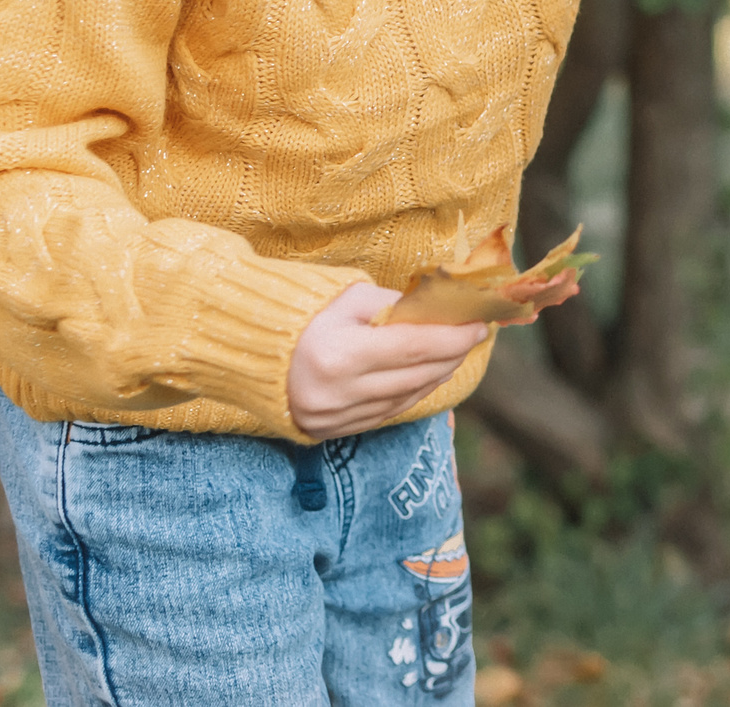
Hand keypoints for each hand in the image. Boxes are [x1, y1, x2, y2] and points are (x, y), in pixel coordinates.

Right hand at [288, 283, 488, 439]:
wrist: (249, 351)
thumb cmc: (303, 314)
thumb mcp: (349, 297)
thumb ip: (396, 307)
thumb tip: (442, 314)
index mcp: (340, 353)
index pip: (416, 347)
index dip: (454, 338)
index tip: (480, 324)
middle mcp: (338, 392)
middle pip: (416, 376)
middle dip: (452, 355)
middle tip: (473, 336)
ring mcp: (334, 417)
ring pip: (406, 398)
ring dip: (437, 375)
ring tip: (454, 353)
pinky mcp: (331, 431)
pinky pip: (387, 413)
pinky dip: (413, 393)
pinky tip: (428, 375)